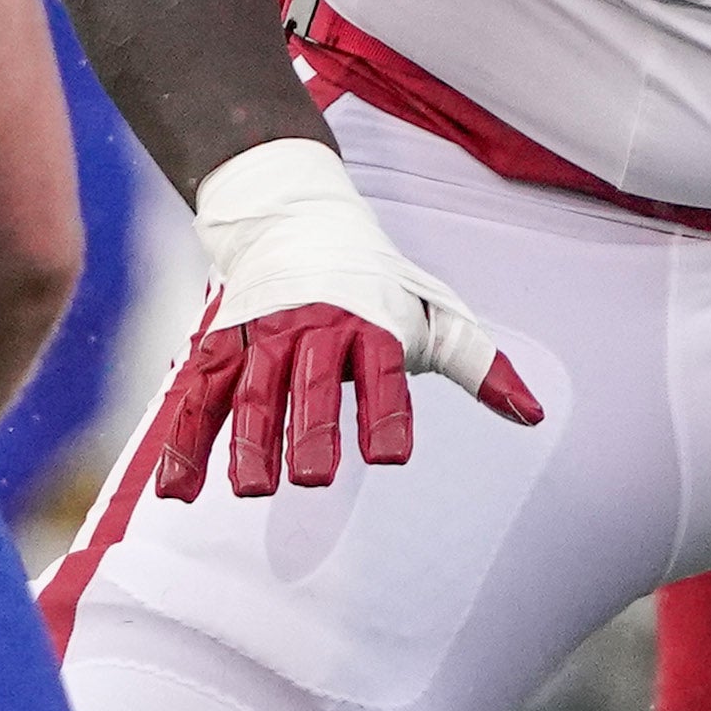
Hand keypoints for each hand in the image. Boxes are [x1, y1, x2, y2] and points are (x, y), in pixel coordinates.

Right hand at [152, 139, 544, 501]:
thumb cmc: (377, 284)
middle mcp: (312, 326)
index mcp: (368, 322)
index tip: (392, 456)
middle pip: (310, 382)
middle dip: (309, 428)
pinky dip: (184, 442)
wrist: (297, 217)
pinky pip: (195, 396)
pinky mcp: (219, 346)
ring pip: (249, 389)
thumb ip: (481, 367)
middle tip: (313, 477)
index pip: (381, 370)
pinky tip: (177, 493)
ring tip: (251, 490)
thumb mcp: (435, 314)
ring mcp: (260, 335)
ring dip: (247, 440)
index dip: (386, 410)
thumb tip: (533, 415)